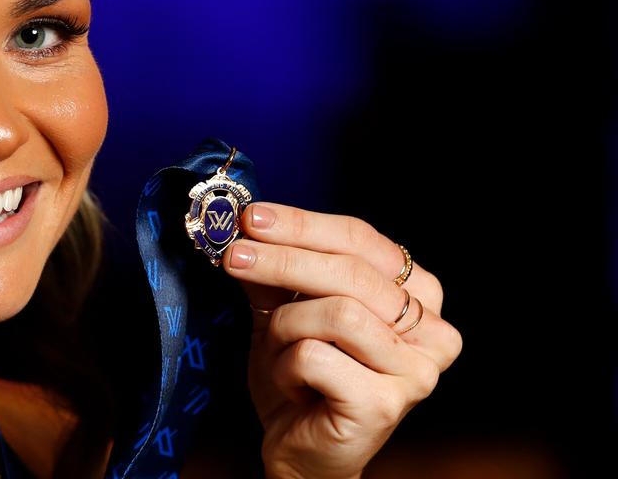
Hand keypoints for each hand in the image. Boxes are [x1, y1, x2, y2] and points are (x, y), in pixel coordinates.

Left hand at [222, 202, 462, 478]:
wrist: (303, 451)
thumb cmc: (304, 377)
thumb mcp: (286, 311)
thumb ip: (277, 271)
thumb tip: (247, 227)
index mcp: (419, 296)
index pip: (362, 240)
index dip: (304, 225)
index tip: (253, 217)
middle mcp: (433, 331)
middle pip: (351, 272)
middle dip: (283, 259)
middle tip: (235, 255)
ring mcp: (416, 371)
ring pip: (337, 313)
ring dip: (285, 326)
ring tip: (274, 347)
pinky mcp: (386, 404)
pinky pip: (317, 357)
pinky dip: (286, 366)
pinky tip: (292, 383)